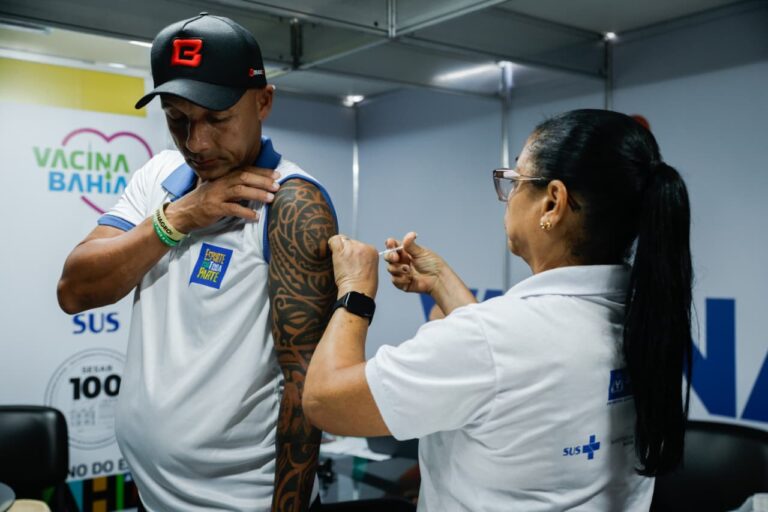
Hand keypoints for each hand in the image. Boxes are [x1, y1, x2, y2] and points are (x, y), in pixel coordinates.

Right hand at [164, 166, 280, 232]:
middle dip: (262, 181)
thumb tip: (254, 183)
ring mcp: (217, 195)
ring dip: (257, 194)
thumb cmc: (204, 200)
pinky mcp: (214, 209)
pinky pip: (232, 209)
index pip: (246, 170)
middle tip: (277, 186)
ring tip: (271, 199)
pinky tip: (255, 216)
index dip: (262, 172)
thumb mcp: (218, 188)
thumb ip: (233, 184)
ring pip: (240, 191)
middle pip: (244, 177)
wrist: (184, 212)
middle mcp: (221, 183)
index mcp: (223, 177)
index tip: (276, 174)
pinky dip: (245, 212)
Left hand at [327, 235, 378, 298]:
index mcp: (372, 251)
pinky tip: (332, 254)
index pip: (360, 244)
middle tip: (344, 263)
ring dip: (339, 249)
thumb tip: (353, 257)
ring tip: (339, 261)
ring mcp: (352, 247)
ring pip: (342, 240)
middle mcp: (363, 246)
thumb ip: (364, 259)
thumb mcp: (371, 270)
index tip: (351, 261)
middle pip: (350, 241)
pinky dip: (331, 245)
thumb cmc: (364, 287)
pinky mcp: (341, 251)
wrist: (358, 292)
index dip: (354, 252)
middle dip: (346, 250)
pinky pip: (333, 240)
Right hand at [384, 232, 443, 293]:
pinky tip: (410, 279)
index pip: (393, 246)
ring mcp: (400, 272)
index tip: (391, 243)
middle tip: (396, 258)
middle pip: (388, 257)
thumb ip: (411, 245)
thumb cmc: (432, 264)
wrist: (438, 279)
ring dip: (398, 269)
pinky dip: (401, 279)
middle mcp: (401, 261)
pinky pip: (395, 280)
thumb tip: (410, 234)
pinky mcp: (401, 283)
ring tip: (408, 270)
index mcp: (405, 252)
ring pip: (390, 269)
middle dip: (390, 256)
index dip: (390, 244)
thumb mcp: (421, 252)